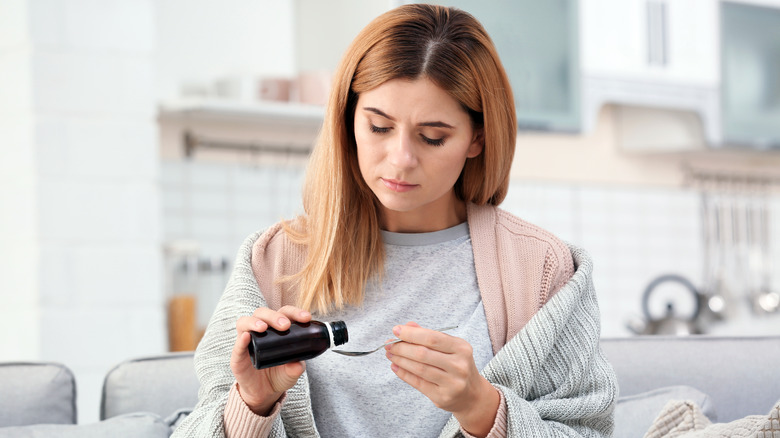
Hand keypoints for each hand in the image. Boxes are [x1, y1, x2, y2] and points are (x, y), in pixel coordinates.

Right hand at [230, 305, 310, 415]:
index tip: (306, 318)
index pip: (283, 313)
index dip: (294, 312)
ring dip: (255, 322)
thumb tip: (298, 364)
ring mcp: (247, 341)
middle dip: (274, 316)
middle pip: (263, 313)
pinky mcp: (238, 356)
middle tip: (285, 325)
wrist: (264, 393)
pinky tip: (247, 337)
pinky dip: (241, 340)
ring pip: (245, 322)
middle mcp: (260, 331)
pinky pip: (237, 345)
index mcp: (276, 329)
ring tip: (264, 327)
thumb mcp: (292, 372)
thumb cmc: (279, 375)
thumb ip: (296, 367)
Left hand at [385, 322, 499, 437]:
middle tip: (389, 345)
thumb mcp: (450, 348)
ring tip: (390, 354)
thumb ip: (429, 336)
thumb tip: (407, 326)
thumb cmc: (457, 366)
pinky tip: (395, 367)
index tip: (395, 330)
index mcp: (461, 348)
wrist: (472, 395)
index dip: (411, 334)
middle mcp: (459, 365)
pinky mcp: (443, 397)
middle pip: (423, 353)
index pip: (432, 338)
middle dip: (402, 347)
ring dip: (400, 360)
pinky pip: (418, 383)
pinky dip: (404, 374)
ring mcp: (452, 383)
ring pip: (419, 369)